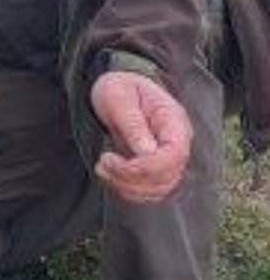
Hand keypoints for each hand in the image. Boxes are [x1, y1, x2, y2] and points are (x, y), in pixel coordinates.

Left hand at [90, 69, 193, 202]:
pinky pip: (149, 191)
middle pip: (168, 177)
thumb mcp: (119, 97)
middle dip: (130, 177)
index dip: (145, 166)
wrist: (118, 88)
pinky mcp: (156, 168)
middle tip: (102, 162)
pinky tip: (108, 174)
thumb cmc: (118, 88)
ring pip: (159, 189)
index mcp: (174, 122)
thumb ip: (133, 123)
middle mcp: (177, 143)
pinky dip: (127, 189)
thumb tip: (147, 152)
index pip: (175, 155)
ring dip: (127, 186)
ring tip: (102, 167)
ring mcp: (168, 157)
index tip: (111, 159)